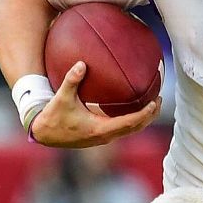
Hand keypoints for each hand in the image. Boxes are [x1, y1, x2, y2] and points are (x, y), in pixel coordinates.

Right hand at [30, 61, 159, 147]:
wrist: (43, 134)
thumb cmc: (53, 117)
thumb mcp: (61, 98)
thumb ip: (71, 81)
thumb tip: (80, 63)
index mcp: (100, 129)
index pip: (130, 122)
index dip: (145, 113)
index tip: (155, 102)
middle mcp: (105, 136)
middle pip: (136, 128)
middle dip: (150, 115)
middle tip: (159, 99)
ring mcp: (104, 138)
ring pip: (131, 130)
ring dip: (144, 118)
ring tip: (153, 103)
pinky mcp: (101, 137)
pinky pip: (123, 128)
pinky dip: (133, 119)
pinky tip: (133, 106)